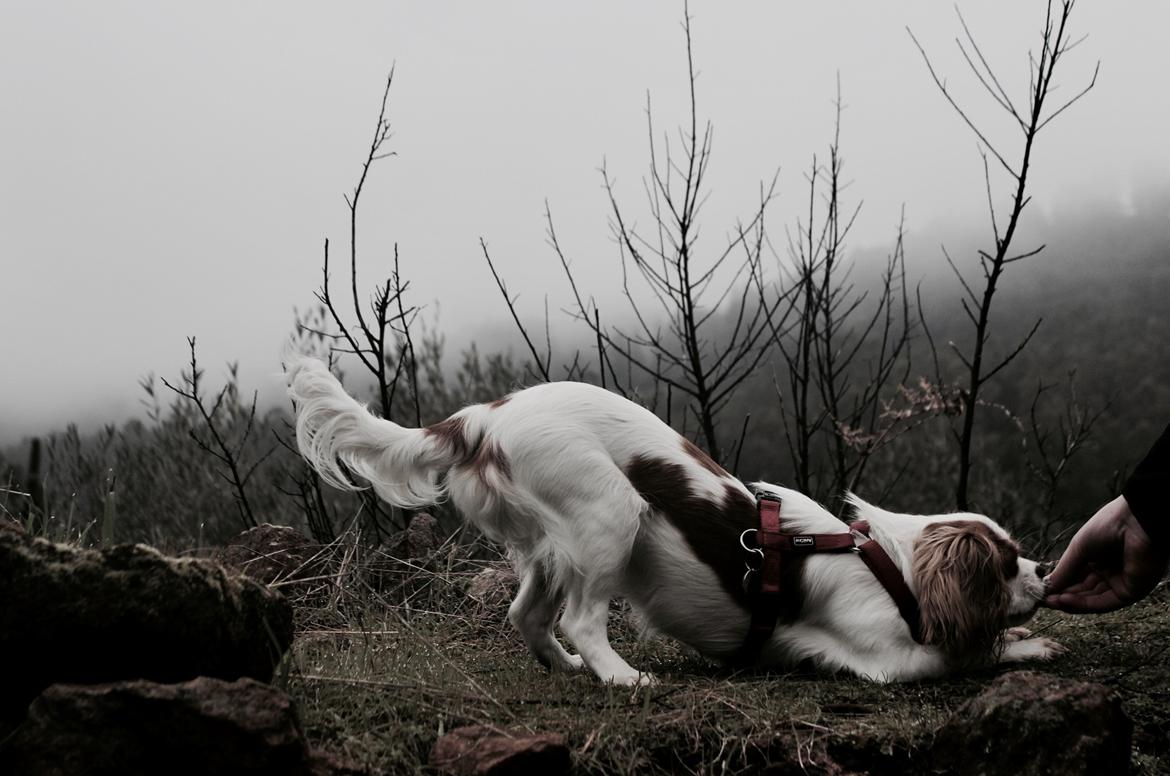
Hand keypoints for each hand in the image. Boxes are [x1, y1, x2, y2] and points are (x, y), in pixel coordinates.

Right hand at [1043, 496, 1169, 612]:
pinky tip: (1065, 601)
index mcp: (1098, 558)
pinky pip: (1104, 602)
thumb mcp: (1078, 548)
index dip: (1059, 585)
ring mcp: (1120, 582)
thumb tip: (1046, 587)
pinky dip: (1084, 604)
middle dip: (1062, 596)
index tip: (1040, 590)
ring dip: (1070, 603)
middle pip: (1083, 591)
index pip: (1076, 577)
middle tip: (1042, 600)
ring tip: (1050, 602)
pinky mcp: (1131, 592)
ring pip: (1092, 599)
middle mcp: (1109, 572)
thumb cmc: (1109, 525)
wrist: (1136, 521)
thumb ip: (1064, 570)